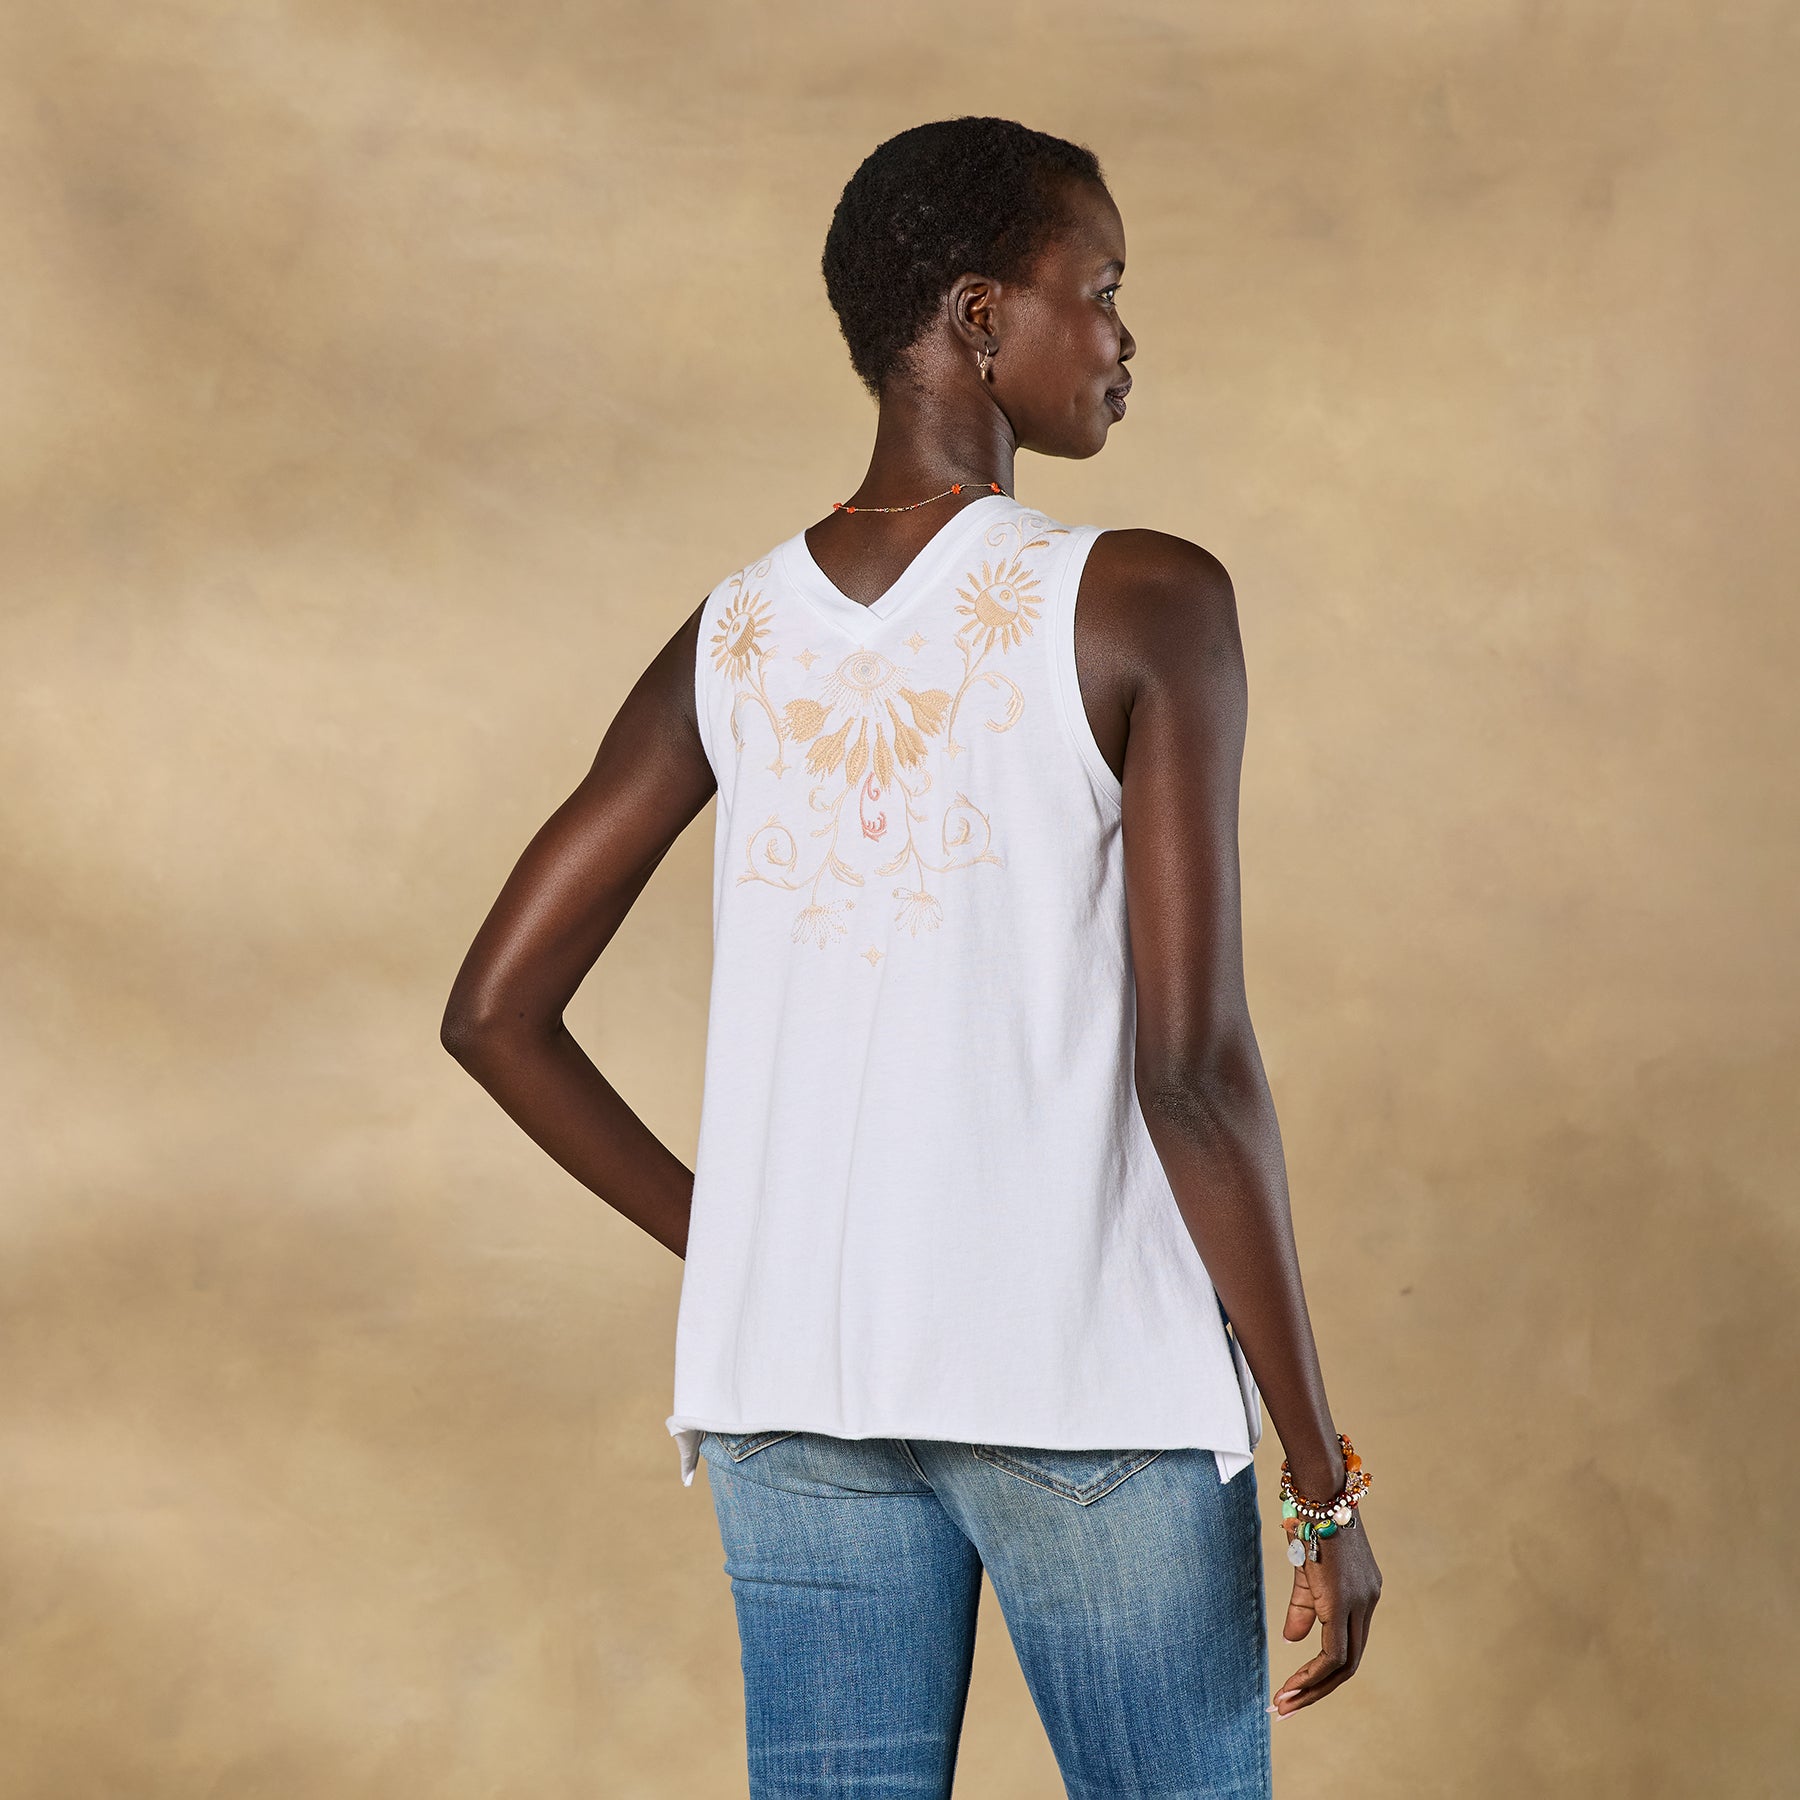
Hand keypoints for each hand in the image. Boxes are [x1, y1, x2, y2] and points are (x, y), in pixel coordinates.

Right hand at [1272, 1515, 1381, 1716]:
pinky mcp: (1345, 1602)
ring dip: (1313, 1689)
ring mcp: (1361, 1603)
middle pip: (1350, 1664)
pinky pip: (1334, 1653)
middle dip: (1318, 1690)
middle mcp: (1368, 1602)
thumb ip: (1303, 1607)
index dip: (1321, 1671)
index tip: (1294, 1689)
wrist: (1318, 1490)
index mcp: (1362, 1594)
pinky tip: (1292, 1685)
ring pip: (1345, 1664)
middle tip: (1287, 1708)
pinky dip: (1313, 1673)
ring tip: (1284, 1703)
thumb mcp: (1304, 1570)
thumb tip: (1294, 1642)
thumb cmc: (1309, 1519)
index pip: (1347, 1645)